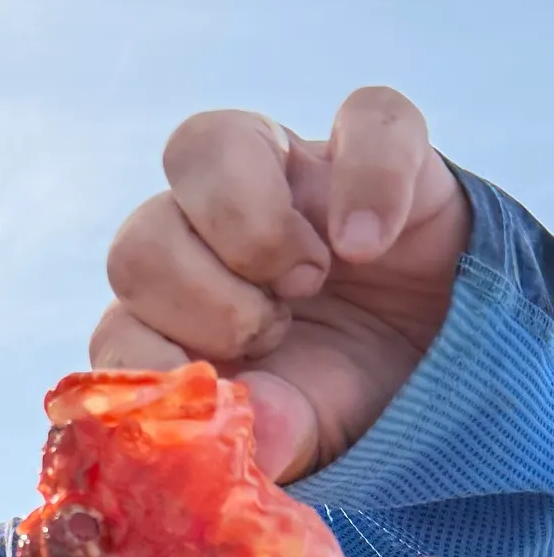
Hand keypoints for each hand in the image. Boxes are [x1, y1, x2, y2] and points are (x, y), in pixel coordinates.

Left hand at [90, 87, 470, 482]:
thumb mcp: (305, 424)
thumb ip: (265, 431)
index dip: (144, 343)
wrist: (446, 354)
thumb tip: (238, 437)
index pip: (109, 308)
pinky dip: (366, 183)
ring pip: (205, 143)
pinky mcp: (373, 142)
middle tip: (274, 328)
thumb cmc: (345, 384)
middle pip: (140, 230)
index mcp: (173, 292)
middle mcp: (207, 221)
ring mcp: (283, 170)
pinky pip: (365, 118)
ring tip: (311, 283)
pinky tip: (369, 246)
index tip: (205, 381)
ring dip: (255, 233)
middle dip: (203, 298)